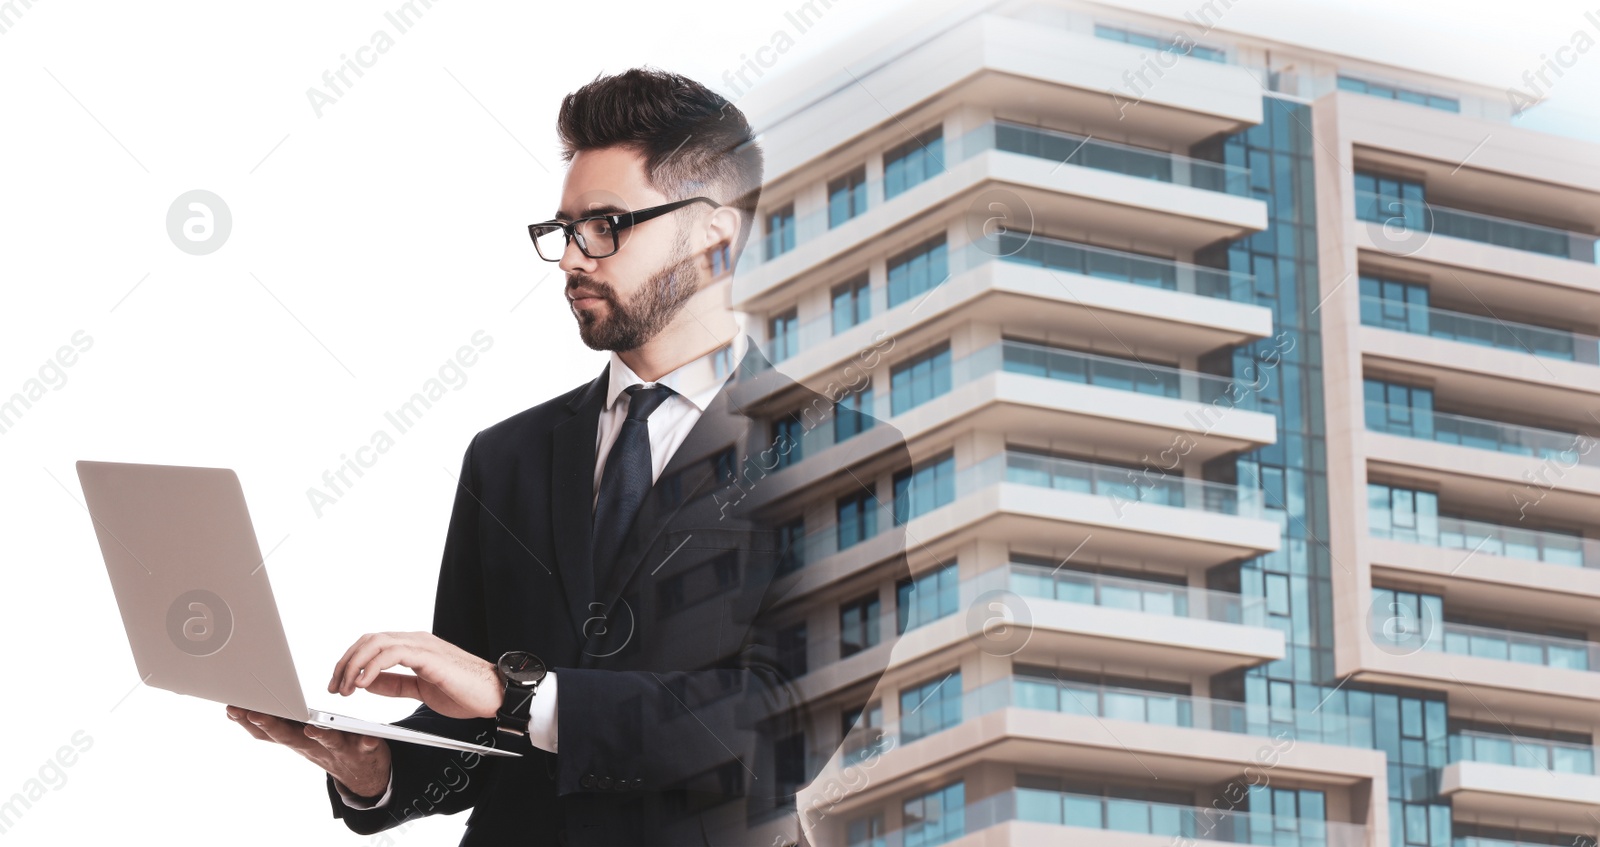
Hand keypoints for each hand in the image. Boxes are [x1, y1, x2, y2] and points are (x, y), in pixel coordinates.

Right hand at [225, 706, 390, 798]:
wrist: (361, 775)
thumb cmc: (325, 747)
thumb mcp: (296, 738)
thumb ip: (275, 725)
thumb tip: (239, 709)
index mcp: (297, 739)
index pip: (268, 731)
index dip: (249, 721)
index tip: (232, 707)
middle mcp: (313, 746)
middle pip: (290, 737)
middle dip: (271, 725)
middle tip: (255, 714)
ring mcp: (339, 750)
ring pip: (327, 742)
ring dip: (318, 736)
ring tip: (311, 728)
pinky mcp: (364, 750)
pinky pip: (366, 746)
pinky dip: (366, 741)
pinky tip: (368, 736)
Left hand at [329, 631, 500, 720]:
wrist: (494, 695)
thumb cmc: (465, 692)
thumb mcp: (420, 690)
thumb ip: (395, 684)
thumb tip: (367, 683)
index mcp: (414, 646)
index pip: (373, 644)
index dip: (350, 662)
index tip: (338, 684)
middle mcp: (416, 640)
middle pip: (369, 640)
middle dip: (345, 663)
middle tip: (334, 687)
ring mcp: (423, 645)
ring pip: (376, 643)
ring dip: (354, 666)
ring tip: (345, 688)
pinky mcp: (429, 656)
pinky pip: (392, 654)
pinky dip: (372, 667)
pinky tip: (363, 684)